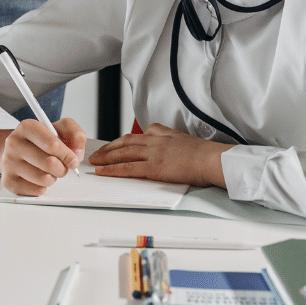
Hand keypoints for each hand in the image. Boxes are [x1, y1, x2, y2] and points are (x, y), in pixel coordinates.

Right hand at [0, 117, 86, 194]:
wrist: (17, 150)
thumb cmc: (41, 141)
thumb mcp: (60, 129)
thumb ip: (75, 134)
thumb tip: (77, 155)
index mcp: (27, 127)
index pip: (52, 144)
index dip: (68, 155)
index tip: (73, 160)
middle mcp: (14, 143)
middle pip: (50, 163)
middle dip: (62, 168)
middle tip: (61, 165)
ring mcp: (8, 162)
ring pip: (44, 179)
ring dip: (53, 177)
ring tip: (48, 170)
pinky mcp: (8, 181)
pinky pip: (37, 190)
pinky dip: (43, 186)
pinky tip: (38, 178)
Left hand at [90, 122, 229, 186]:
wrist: (211, 159)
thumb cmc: (202, 152)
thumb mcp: (182, 136)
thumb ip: (167, 134)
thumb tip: (157, 133)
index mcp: (161, 134)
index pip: (135, 136)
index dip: (120, 142)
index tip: (111, 145)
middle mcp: (153, 141)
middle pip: (124, 143)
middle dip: (108, 149)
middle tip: (96, 154)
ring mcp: (152, 154)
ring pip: (122, 154)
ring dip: (105, 158)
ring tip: (94, 162)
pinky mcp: (153, 167)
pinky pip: (127, 168)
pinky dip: (112, 169)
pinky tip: (102, 171)